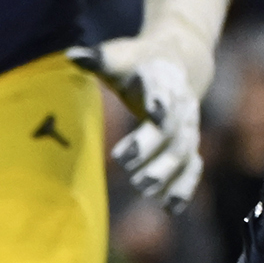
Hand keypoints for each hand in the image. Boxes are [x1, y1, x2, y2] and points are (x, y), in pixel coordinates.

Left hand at [71, 43, 203, 209]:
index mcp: (162, 81)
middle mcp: (180, 106)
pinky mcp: (188, 143)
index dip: (159, 103)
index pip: (162, 94)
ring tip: (144, 189)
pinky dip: (184, 187)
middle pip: (172, 130)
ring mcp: (188, 127)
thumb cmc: (138, 61)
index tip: (149, 113)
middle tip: (128, 167)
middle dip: (153, 148)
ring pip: (184, 152)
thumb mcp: (119, 56)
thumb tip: (71, 54)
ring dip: (167, 172)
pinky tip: (171, 208)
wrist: (179, 62)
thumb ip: (98, 59)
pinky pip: (191, 167)